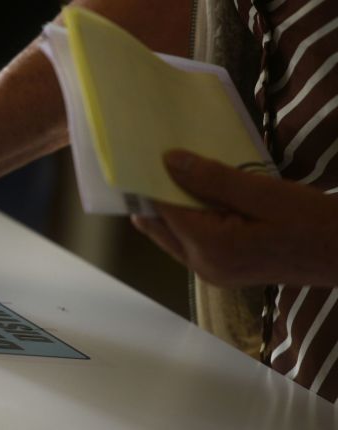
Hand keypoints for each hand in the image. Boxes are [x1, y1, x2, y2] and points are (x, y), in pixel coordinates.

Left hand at [132, 150, 337, 287]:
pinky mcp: (222, 270)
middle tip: (150, 160)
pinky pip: (191, 240)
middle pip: (159, 226)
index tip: (142, 155)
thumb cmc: (312, 222)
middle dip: (153, 194)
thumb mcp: (262, 192)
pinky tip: (198, 193)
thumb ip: (212, 179)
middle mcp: (203, 266)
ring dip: (172, 205)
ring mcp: (212, 272)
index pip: (161, 210)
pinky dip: (189, 217)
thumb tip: (170, 161)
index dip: (150, 182)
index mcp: (210, 247)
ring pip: (173, 233)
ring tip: (173, 170)